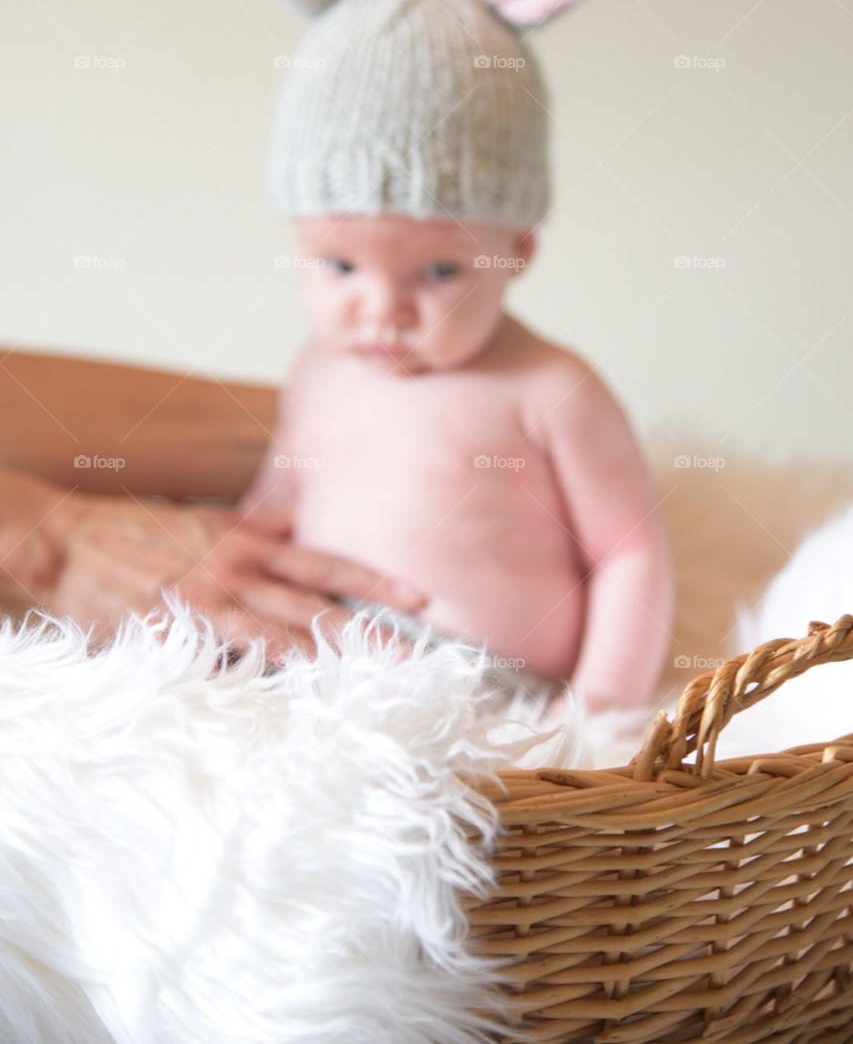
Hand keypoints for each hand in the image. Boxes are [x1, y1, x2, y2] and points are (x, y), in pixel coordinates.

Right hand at [37, 483, 426, 658]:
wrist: (72, 543)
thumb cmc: (143, 533)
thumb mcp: (208, 519)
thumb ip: (259, 524)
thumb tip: (300, 519)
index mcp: (248, 542)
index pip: (323, 562)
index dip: (372, 580)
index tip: (417, 595)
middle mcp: (235, 569)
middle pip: (313, 604)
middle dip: (365, 631)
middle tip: (411, 655)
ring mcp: (205, 603)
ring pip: (276, 635)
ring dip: (324, 660)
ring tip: (366, 682)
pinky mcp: (174, 632)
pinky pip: (222, 660)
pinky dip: (257, 677)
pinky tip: (290, 697)